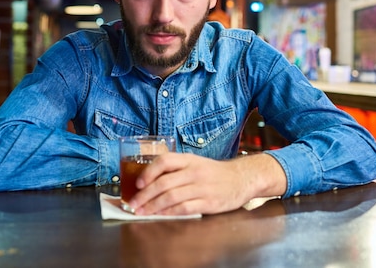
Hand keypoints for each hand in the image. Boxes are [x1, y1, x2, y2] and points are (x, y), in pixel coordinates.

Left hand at [128, 152, 286, 215]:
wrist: (242, 178)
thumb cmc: (214, 172)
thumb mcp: (196, 162)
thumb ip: (176, 169)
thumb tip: (148, 180)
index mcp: (190, 160)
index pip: (165, 161)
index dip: (149, 171)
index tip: (138, 183)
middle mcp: (195, 172)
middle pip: (164, 183)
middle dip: (145, 195)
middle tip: (133, 204)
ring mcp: (202, 188)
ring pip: (172, 197)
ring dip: (154, 206)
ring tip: (142, 212)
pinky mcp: (208, 202)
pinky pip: (184, 208)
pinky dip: (170, 213)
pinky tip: (161, 215)